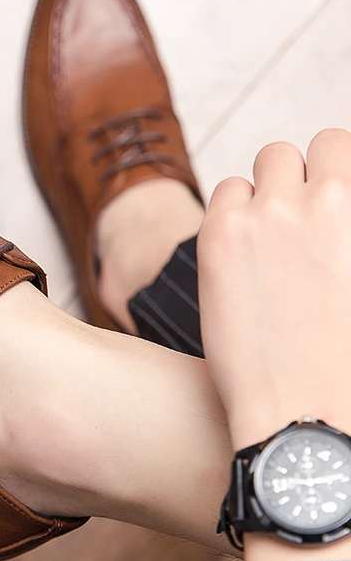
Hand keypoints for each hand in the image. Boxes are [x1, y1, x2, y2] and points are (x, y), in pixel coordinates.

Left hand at [198, 129, 350, 450]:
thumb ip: (344, 233)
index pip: (344, 145)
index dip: (338, 171)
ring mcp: (271, 214)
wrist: (311, 416)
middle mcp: (328, 200)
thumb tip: (335, 220)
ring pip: (267, 163)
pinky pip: (226, 193)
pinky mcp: (221, 234)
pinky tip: (242, 248)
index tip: (330, 197)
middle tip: (302, 215)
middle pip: (309, 148)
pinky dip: (235, 210)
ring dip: (269, 188)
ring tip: (272, 232)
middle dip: (306, 174)